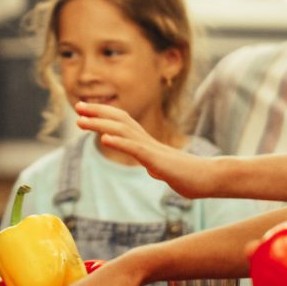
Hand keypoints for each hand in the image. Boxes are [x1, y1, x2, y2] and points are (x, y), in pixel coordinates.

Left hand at [75, 102, 209, 197]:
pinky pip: (136, 149)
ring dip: (100, 124)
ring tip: (80, 120)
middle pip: (119, 120)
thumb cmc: (190, 177)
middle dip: (96, 113)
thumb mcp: (166, 171)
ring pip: (123, 131)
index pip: (122, 123)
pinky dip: (119, 142)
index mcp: (147, 143)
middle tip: (77, 106)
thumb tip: (152, 168)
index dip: (103, 114)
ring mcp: (152, 149)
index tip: (84, 110)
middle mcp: (147, 141)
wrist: (209, 179)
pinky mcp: (157, 160)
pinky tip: (104, 138)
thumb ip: (156, 167)